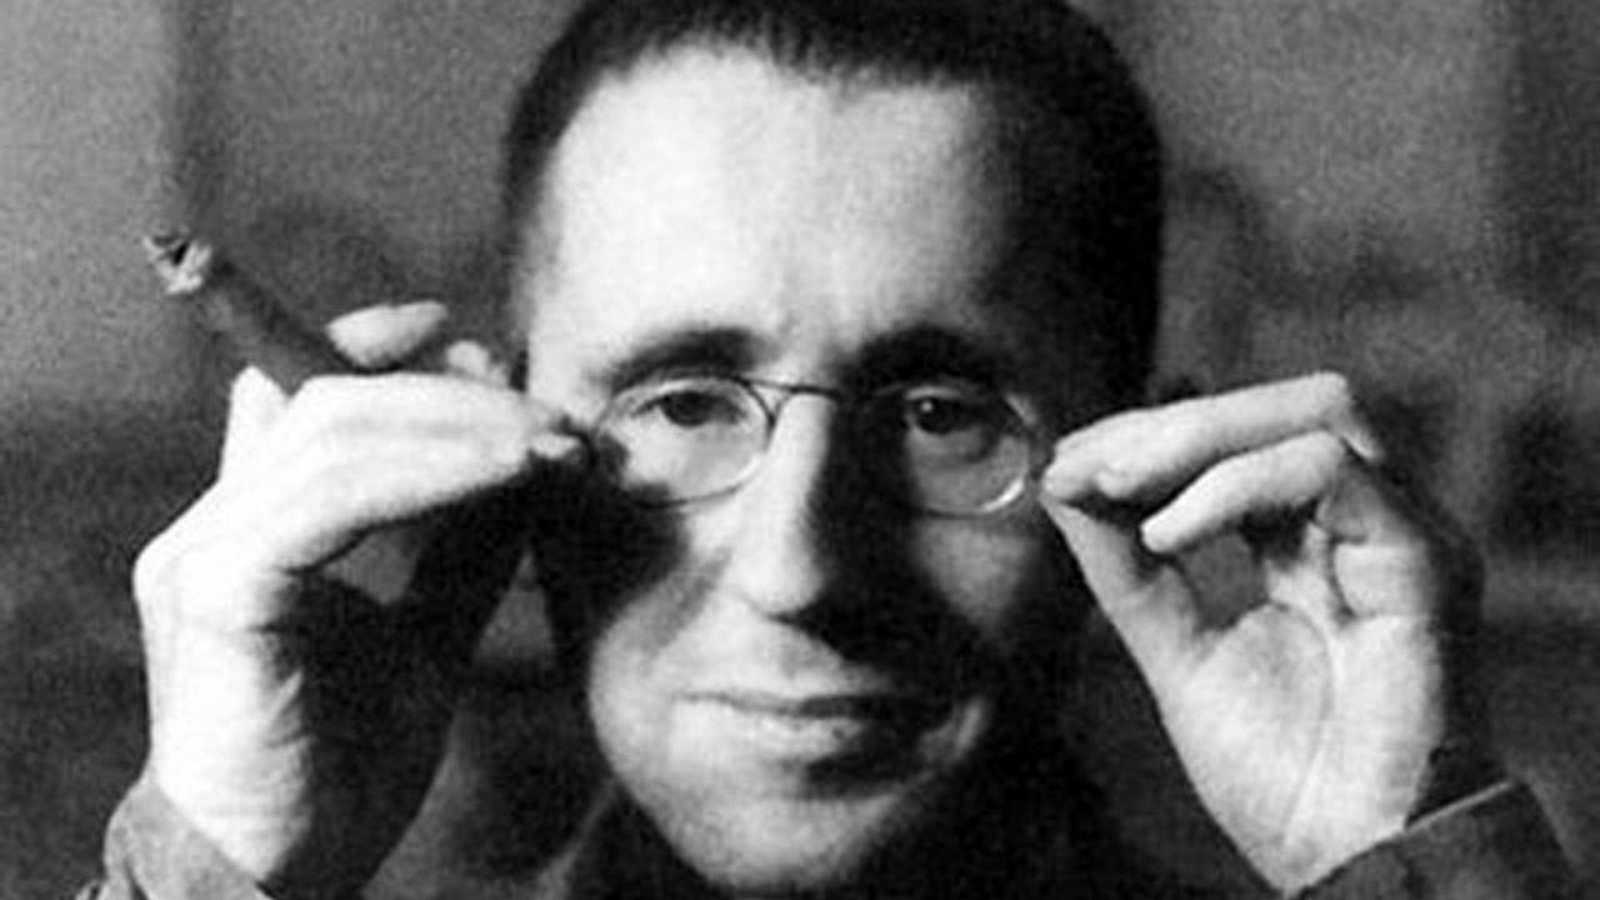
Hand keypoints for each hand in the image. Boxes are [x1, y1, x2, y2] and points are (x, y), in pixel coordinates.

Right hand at [132, 303, 581, 894]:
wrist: (274, 879)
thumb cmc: (340, 773)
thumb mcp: (423, 640)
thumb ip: (459, 557)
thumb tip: (528, 472)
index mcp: (251, 533)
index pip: (297, 394)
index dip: (379, 348)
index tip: (476, 341)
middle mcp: (213, 528)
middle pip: (330, 399)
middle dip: (456, 393)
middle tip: (553, 418)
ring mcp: (205, 554)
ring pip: (335, 432)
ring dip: (462, 427)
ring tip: (551, 447)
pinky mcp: (219, 593)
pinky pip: (331, 497)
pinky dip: (428, 473)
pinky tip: (504, 475)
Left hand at [1040, 372, 1482, 890]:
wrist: (1353, 858)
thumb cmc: (1286, 776)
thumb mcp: (1178, 651)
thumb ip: (1130, 568)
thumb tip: (1066, 482)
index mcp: (1315, 544)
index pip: (1238, 443)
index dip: (1150, 437)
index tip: (1066, 464)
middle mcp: (1367, 526)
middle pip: (1277, 410)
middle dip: (1165, 426)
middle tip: (1080, 463)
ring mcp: (1403, 535)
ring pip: (1311, 414)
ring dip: (1197, 437)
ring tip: (1115, 485)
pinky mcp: (1423, 558)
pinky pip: (1327, 470)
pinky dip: (1234, 486)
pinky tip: (1166, 532)